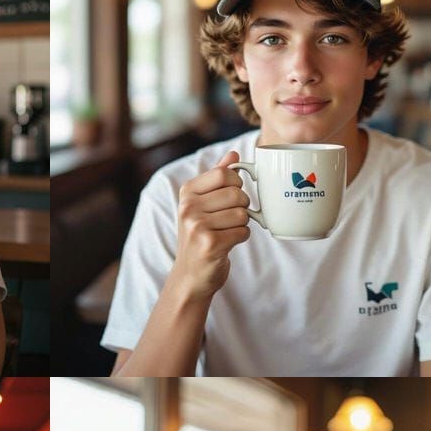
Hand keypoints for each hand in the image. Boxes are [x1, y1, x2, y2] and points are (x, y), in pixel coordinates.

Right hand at [173, 150, 251, 299]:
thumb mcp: (202, 205)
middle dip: (242, 207)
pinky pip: (243, 232)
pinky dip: (241, 238)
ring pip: (242, 214)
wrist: (190, 276)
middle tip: (229, 219)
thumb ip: (217, 178)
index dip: (237, 184)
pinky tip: (227, 243)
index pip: (225, 173)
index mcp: (187, 192)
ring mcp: (197, 226)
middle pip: (237, 193)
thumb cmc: (200, 237)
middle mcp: (188, 207)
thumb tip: (233, 154)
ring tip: (226, 232)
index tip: (230, 197)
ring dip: (241, 224)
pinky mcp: (209, 244)